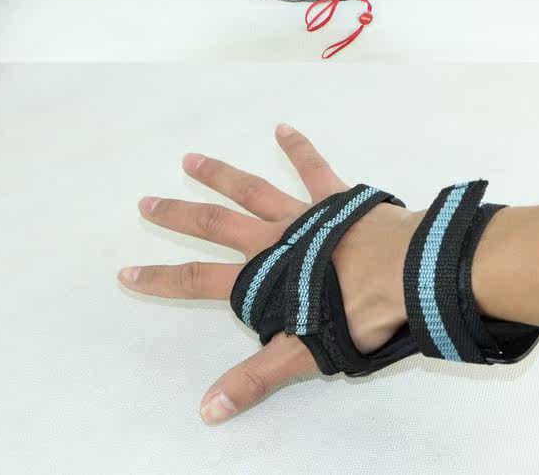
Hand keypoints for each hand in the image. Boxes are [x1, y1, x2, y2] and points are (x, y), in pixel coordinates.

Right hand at [118, 125, 422, 423]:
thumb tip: (207, 409)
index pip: (199, 280)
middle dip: (178, 216)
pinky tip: (283, 128)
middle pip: (215, 224)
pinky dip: (298, 148)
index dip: (160, 279)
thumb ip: (256, 376)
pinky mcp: (338, 198)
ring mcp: (305, 213)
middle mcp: (276, 237)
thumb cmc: (361, 314)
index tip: (128, 271)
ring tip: (191, 159)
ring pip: (253, 189)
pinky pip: (313, 169)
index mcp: (266, 275)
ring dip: (220, 175)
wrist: (410, 274)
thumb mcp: (306, 353)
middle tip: (147, 202)